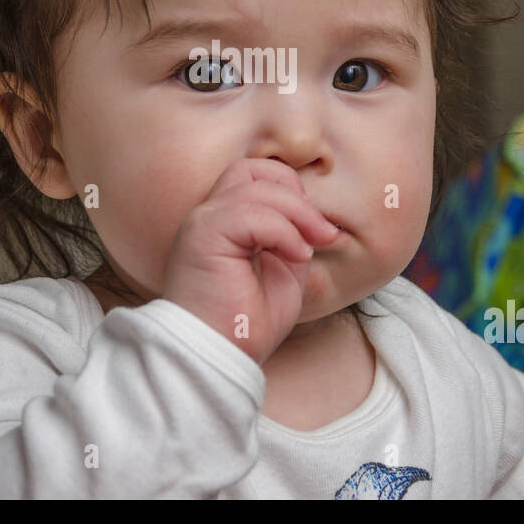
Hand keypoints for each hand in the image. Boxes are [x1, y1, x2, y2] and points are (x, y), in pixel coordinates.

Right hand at [161, 158, 340, 365]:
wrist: (216, 355)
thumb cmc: (245, 323)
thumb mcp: (284, 272)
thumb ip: (294, 237)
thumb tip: (319, 219)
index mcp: (224, 221)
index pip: (255, 175)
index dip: (291, 191)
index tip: (315, 232)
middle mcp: (209, 214)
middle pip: (254, 169)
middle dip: (295, 195)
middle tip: (321, 235)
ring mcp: (203, 222)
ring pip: (257, 187)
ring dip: (297, 215)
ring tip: (308, 251)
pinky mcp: (203, 235)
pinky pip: (251, 214)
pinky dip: (284, 232)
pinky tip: (296, 257)